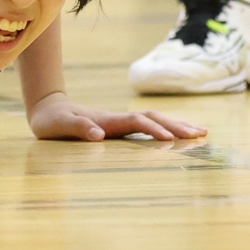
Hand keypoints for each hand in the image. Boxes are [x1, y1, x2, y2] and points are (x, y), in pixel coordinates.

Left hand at [27, 92, 206, 142]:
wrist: (48, 109)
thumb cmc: (52, 121)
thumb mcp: (59, 125)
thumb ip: (78, 128)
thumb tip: (98, 136)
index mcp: (107, 120)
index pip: (136, 122)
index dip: (153, 130)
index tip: (170, 140)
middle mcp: (118, 119)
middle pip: (153, 117)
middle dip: (177, 125)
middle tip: (201, 134)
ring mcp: (120, 122)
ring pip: (154, 120)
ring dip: (176, 125)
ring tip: (200, 132)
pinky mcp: (120, 127)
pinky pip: (148, 126)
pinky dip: (166, 129)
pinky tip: (178, 135)